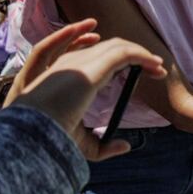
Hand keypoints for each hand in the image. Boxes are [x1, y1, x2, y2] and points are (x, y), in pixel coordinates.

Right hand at [8, 19, 166, 160]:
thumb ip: (103, 145)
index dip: (115, 58)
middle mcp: (72, 64)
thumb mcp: (80, 142)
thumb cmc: (49, 138)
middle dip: (133, 54)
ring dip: (142, 54)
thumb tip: (126, 146)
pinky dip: (143, 56)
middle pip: (108, 48)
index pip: (91, 55)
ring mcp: (81, 62)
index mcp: (64, 76)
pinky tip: (157, 66)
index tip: (136, 68)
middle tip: (155, 67)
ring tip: (159, 67)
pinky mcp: (92, 66)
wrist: (32, 134)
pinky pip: (125, 53)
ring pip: (118, 47)